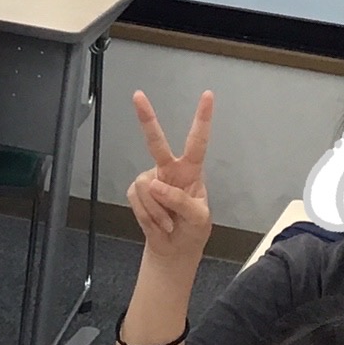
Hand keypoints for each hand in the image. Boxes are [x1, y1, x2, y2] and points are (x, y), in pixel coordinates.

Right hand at [128, 89, 215, 264]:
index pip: (197, 142)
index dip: (202, 119)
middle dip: (147, 119)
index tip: (207, 96)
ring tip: (168, 222)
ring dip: (157, 211)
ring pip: (146, 187)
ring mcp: (151, 180)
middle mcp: (169, 170)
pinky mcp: (136, 192)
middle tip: (138, 96)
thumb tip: (157, 186)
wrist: (175, 248)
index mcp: (191, 171)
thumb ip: (182, 201)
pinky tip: (158, 222)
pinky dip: (148, 216)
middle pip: (157, 142)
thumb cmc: (192, 229)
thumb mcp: (199, 218)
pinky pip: (137, 200)